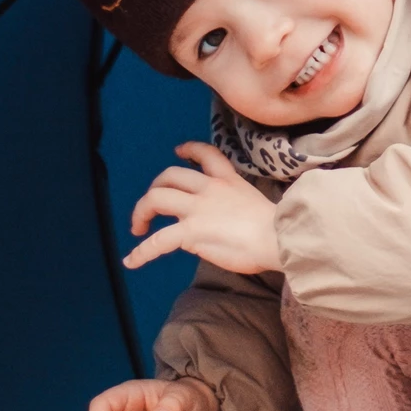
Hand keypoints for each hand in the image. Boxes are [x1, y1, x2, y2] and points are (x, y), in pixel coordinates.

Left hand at [124, 142, 282, 274]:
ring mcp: (198, 209)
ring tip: (137, 228)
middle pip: (170, 175)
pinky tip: (131, 261)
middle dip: (154, 188)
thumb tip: (201, 227)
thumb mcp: (250, 205)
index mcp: (228, 181)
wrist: (279, 239)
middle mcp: (209, 189)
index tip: (178, 151)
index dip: (190, 149)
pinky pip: (158, 241)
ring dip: (140, 212)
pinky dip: (141, 252)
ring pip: (156, 198)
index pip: (207, 155)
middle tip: (151, 206)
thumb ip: (225, 208)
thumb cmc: (275, 229)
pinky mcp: (191, 231)